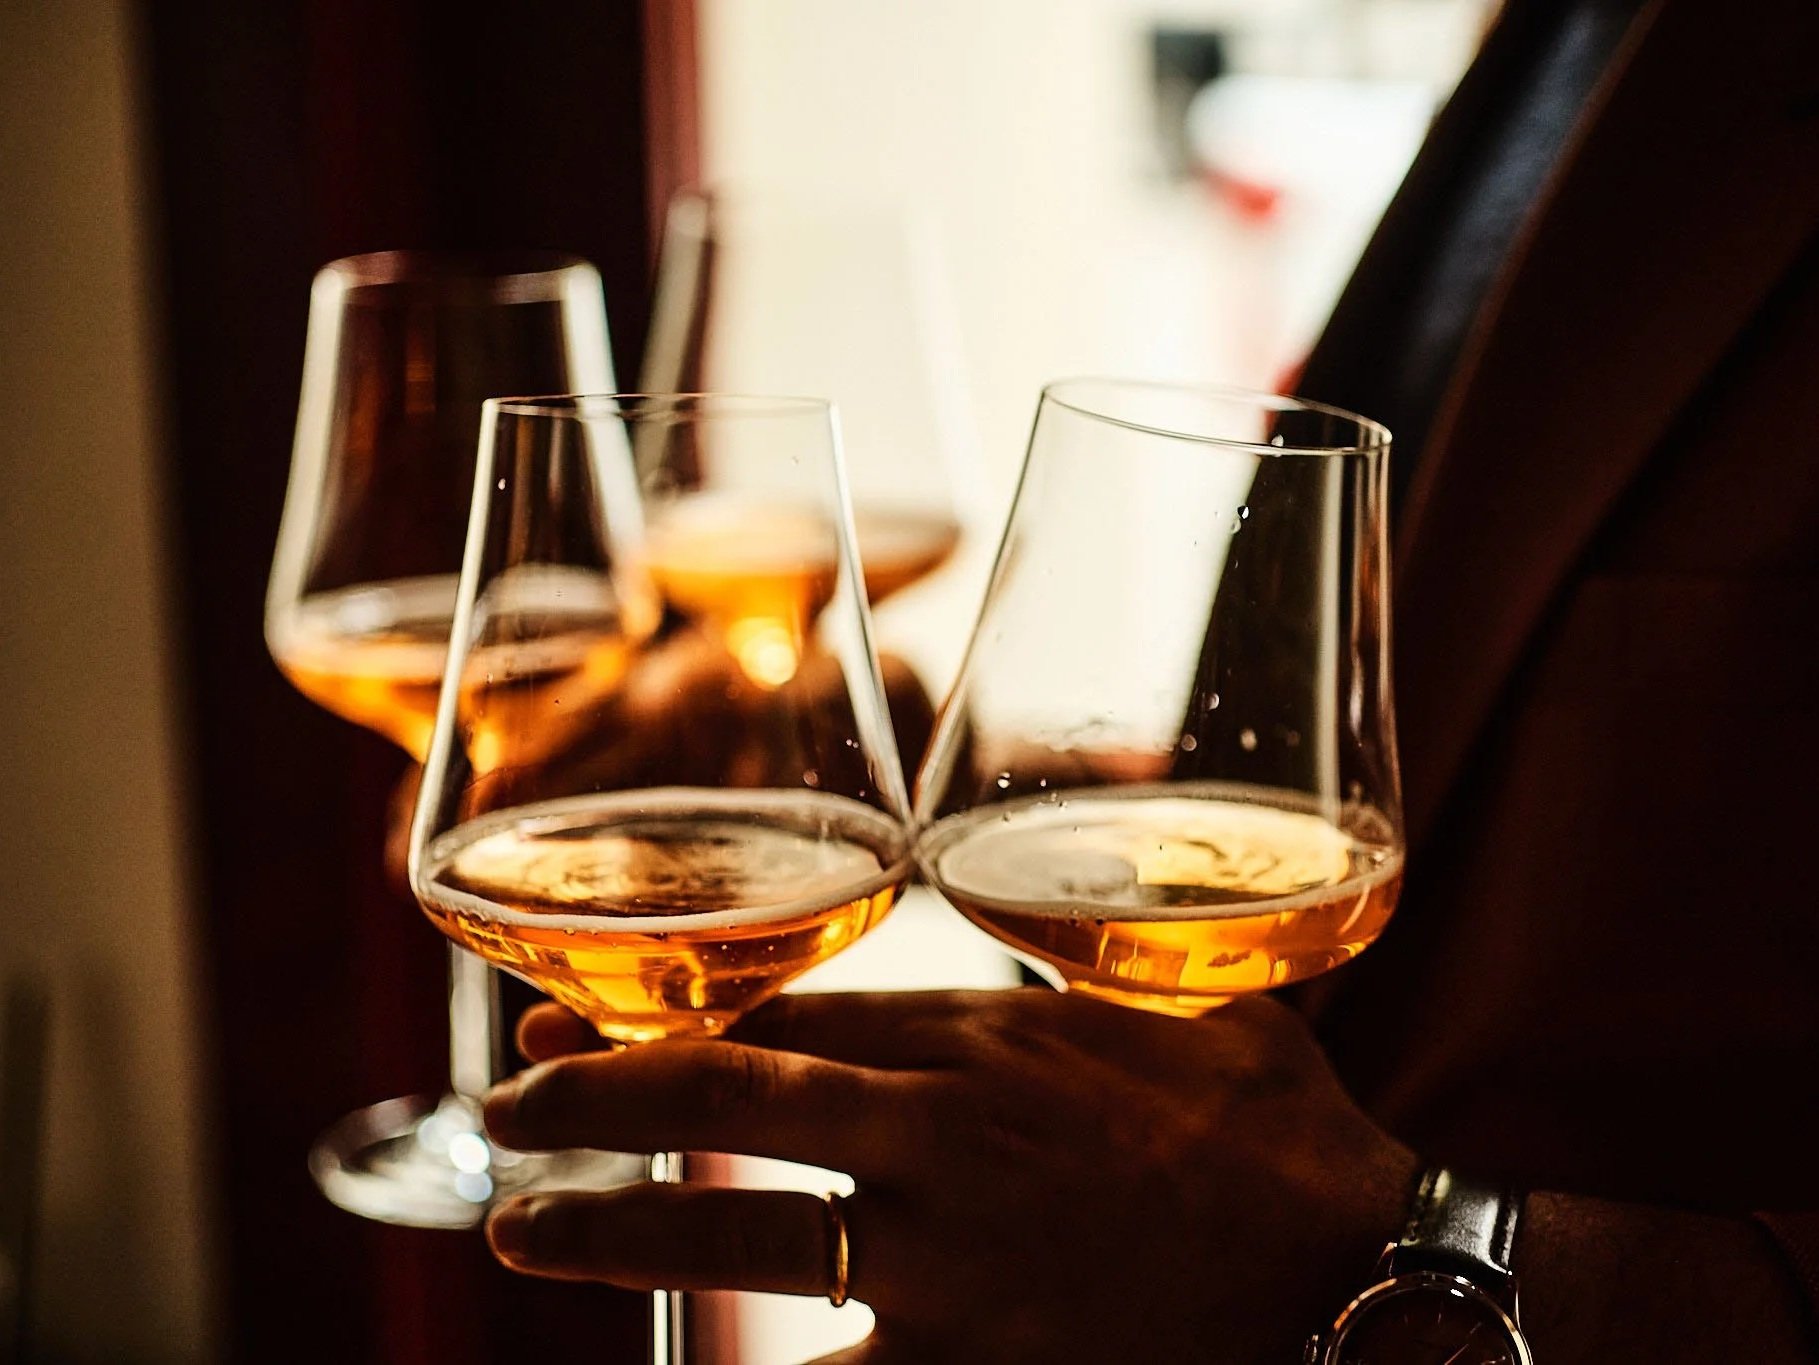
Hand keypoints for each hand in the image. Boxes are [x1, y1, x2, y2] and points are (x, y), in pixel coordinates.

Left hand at [482, 990, 1417, 1363]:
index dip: (677, 1017)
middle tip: (507, 1106)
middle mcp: (945, 1138)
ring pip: (740, 1241)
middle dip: (600, 1098)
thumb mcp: (1183, 1014)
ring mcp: (945, 1261)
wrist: (1360, 1272)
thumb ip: (1082, 982)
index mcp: (988, 1042)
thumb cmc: (1285, 1134)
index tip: (595, 1017)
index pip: (793, 1016)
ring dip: (612, 1235)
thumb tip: (1035, 954)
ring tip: (519, 1232)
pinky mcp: (967, 1361)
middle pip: (731, 1104)